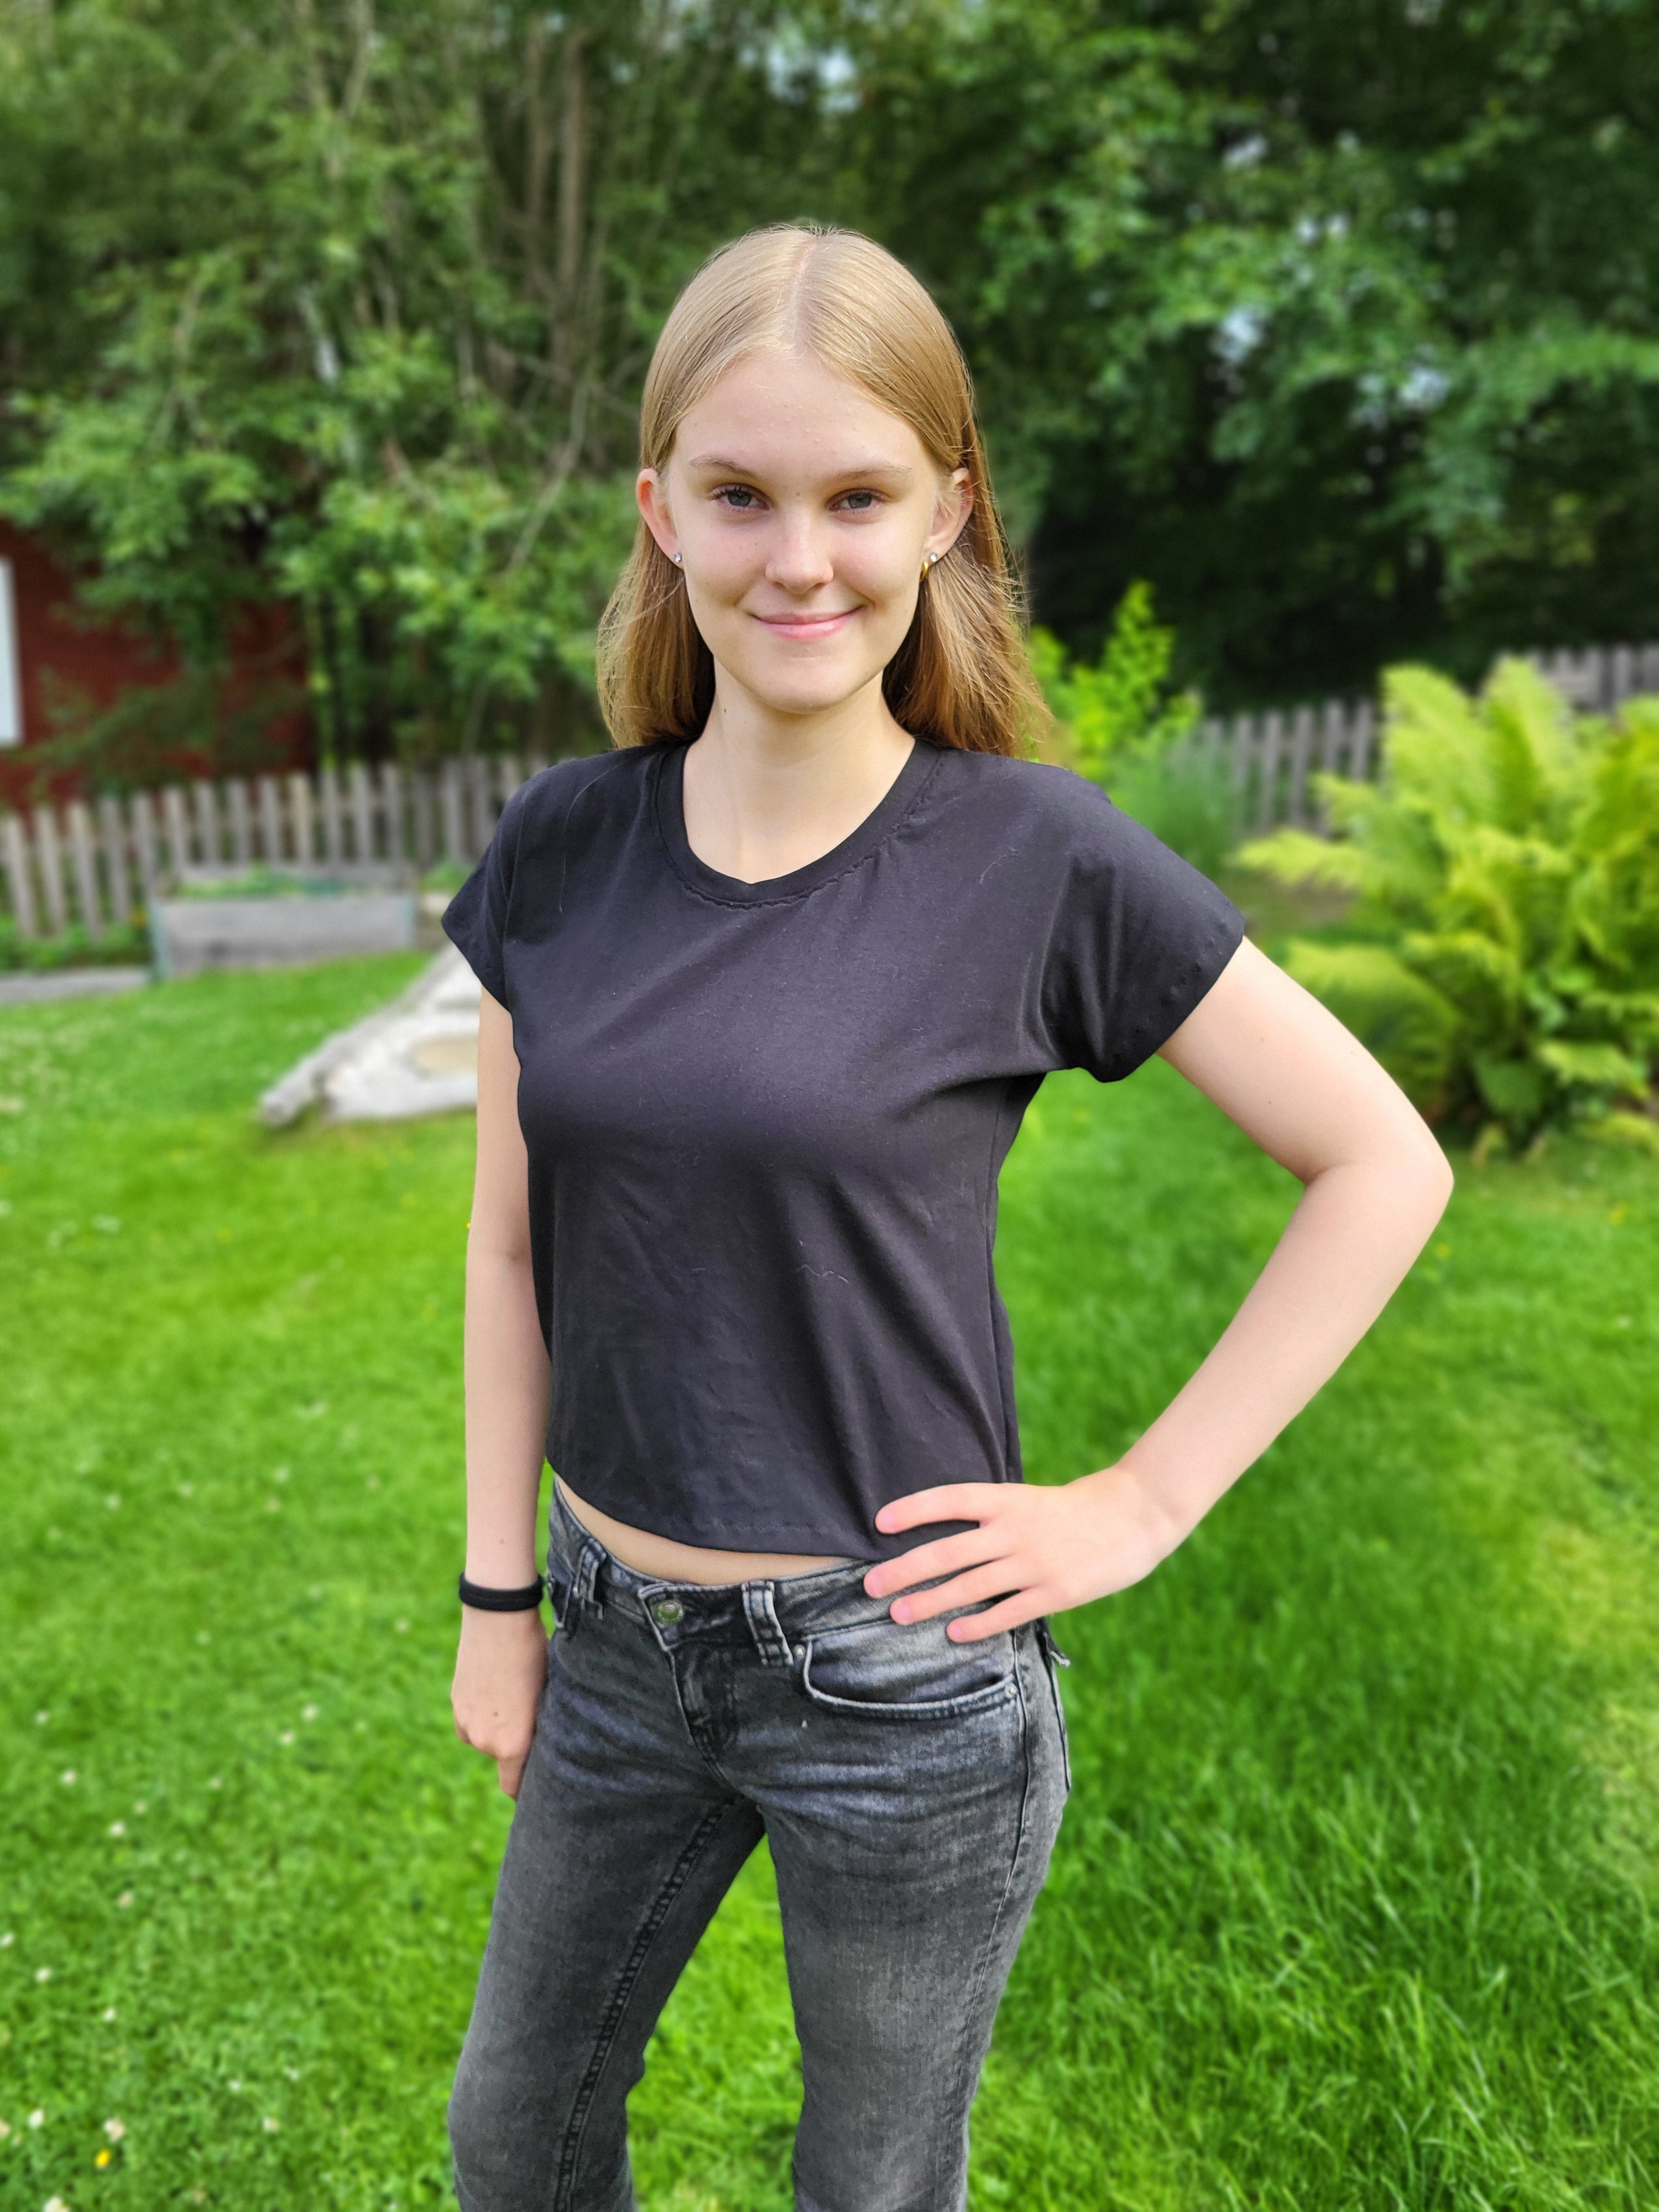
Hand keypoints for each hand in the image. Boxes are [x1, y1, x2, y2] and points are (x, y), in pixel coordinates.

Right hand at [452, 1607, 548, 1797]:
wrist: (499, 1620)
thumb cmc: (534, 1656)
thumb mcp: (547, 1695)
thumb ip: (540, 1728)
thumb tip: (544, 1742)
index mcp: (512, 1745)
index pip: (514, 1787)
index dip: (525, 1787)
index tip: (535, 1782)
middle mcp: (485, 1742)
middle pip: (502, 1757)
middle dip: (516, 1745)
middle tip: (531, 1719)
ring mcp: (466, 1723)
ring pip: (485, 1738)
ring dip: (496, 1728)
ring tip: (513, 1696)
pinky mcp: (455, 1703)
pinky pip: (471, 1721)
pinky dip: (482, 1713)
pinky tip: (496, 1687)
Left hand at [863, 1465, 1187, 1641]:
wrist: (1132, 1517)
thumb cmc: (1073, 1509)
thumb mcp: (1028, 1501)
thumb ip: (992, 1518)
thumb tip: (944, 1539)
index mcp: (1008, 1500)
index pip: (950, 1499)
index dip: (914, 1509)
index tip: (880, 1522)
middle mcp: (1015, 1530)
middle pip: (948, 1551)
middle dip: (904, 1569)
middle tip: (869, 1586)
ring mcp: (1034, 1563)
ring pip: (970, 1585)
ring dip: (930, 1601)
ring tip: (897, 1614)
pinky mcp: (1055, 1592)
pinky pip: (1008, 1612)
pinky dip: (979, 1624)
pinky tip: (954, 1633)